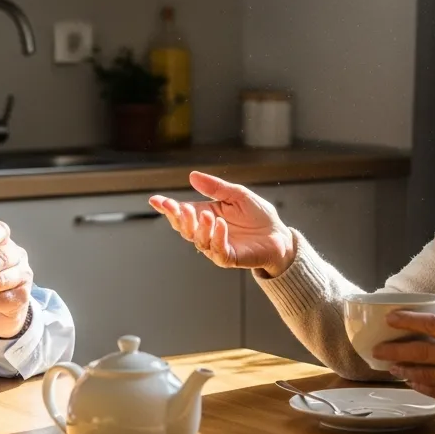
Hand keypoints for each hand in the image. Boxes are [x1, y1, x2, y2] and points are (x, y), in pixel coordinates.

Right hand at [149, 172, 296, 277]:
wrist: (278, 234)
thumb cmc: (257, 215)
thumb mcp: (237, 194)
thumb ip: (216, 188)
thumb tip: (192, 176)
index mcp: (205, 215)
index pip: (182, 212)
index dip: (168, 207)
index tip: (155, 200)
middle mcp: (207, 232)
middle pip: (185, 229)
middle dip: (179, 218)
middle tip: (179, 207)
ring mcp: (217, 246)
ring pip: (199, 240)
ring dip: (199, 227)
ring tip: (207, 214)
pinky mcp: (230, 257)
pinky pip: (218, 250)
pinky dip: (217, 237)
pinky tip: (219, 225)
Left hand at [372, 312, 434, 412]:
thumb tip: (431, 319)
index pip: (432, 324)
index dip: (408, 321)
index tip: (390, 319)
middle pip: (421, 351)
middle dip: (395, 351)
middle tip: (378, 350)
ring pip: (424, 373)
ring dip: (404, 370)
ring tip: (391, 367)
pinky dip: (419, 385)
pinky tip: (410, 381)